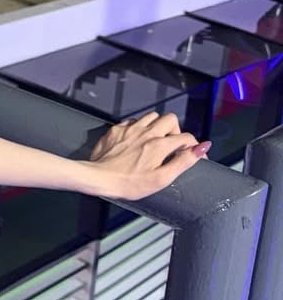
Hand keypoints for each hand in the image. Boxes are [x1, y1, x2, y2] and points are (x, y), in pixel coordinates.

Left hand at [87, 111, 209, 200]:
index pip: (186, 137)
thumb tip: (201, 149)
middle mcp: (146, 132)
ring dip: (157, 126)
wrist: (98, 178)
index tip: (193, 153)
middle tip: (171, 145)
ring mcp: (130, 129)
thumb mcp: (161, 178)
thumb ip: (183, 162)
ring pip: (151, 116)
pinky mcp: (116, 130)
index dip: (193, 146)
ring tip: (155, 141)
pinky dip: (139, 127)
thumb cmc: (128, 183)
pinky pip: (133, 121)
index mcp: (159, 145)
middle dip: (175, 130)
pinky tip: (136, 140)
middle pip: (170, 119)